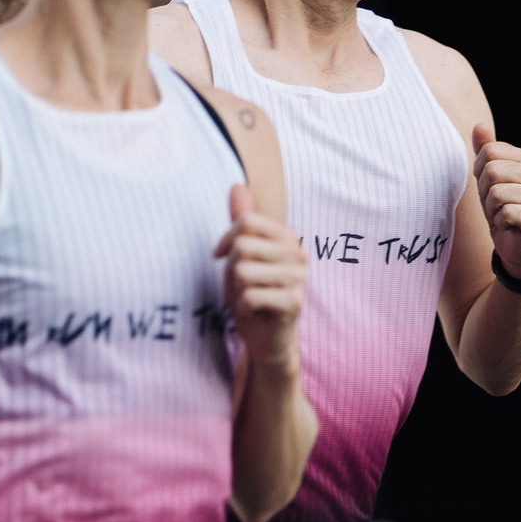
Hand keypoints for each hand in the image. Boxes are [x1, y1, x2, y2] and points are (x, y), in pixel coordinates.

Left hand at [213, 183, 305, 368]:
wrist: (266, 337)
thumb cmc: (252, 292)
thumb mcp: (241, 254)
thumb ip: (242, 221)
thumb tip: (237, 184)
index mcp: (287, 238)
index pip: (247, 221)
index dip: (226, 240)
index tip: (222, 256)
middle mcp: (298, 254)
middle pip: (243, 246)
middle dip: (233, 269)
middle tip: (244, 285)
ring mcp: (299, 278)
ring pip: (243, 271)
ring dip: (238, 289)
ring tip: (251, 297)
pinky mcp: (294, 303)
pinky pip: (250, 296)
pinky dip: (243, 307)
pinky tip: (256, 312)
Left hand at [472, 122, 520, 280]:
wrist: (516, 248)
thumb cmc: (502, 210)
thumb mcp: (488, 179)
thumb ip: (486, 151)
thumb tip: (479, 126)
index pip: (490, 152)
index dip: (481, 173)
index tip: (491, 188)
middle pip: (492, 171)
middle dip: (485, 192)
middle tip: (497, 205)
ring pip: (497, 193)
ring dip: (492, 210)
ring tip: (504, 216)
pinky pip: (506, 213)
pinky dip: (500, 223)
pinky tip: (511, 226)